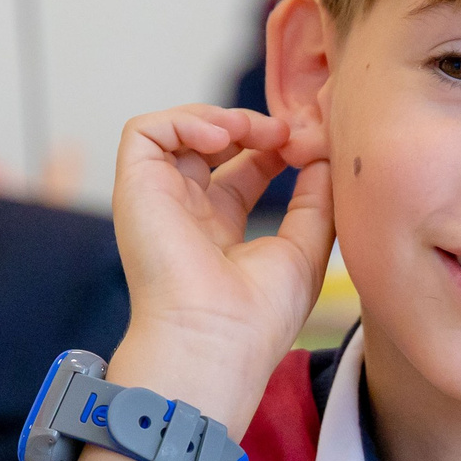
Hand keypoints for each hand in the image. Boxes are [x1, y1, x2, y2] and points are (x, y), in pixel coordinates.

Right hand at [90, 105, 332, 452]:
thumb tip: (325, 155)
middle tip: (288, 133)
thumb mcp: (305, 248)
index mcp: (221, 231)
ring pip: (177, 130)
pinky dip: (184, 120)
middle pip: (213, 144)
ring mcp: (158, 199)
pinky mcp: (134, 188)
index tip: (309, 146)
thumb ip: (315, 199)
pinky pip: (145, 130)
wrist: (213, 343)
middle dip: (253, 125)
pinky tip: (222, 138)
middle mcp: (186, 213)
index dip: (275, 146)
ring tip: (258, 132)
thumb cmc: (256, 317)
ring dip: (221, 117)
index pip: (244, 168)